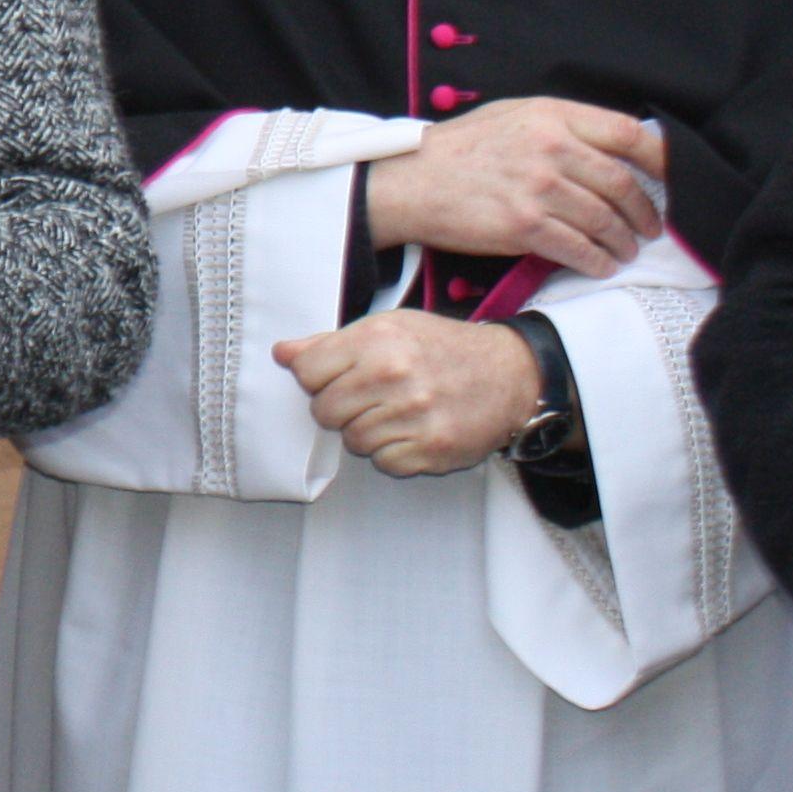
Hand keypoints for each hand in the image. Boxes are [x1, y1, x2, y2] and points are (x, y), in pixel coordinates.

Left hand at [274, 309, 538, 476]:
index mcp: (377, 340)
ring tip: (394, 413)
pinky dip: (393, 453)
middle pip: (324, 411)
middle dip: (340, 408)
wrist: (510, 374)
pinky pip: (384, 462)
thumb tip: (282, 353)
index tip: (336, 377)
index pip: (307, 371)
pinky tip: (412, 431)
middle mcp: (394, 376)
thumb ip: (331, 343)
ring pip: (352, 441)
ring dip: (367, 432)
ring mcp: (414, 415)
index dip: (316, 378)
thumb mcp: (388, 328)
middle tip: (368, 398)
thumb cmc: (443, 349)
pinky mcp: (432, 449)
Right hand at [362, 97, 668, 277]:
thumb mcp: (510, 116)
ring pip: (605, 220)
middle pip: (623, 184)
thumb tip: (610, 145)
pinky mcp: (523, 226)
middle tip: (650, 228)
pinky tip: (601, 265)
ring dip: (623, 242)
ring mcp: (538, 188)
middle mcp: (550, 148)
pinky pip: (578, 248)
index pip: (627, 133)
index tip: (669, 179)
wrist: (407, 181)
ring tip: (625, 251)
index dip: (659, 159)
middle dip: (645, 213)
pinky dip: (597, 261)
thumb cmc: (457, 149)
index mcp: (551, 116)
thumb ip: (560, 125)